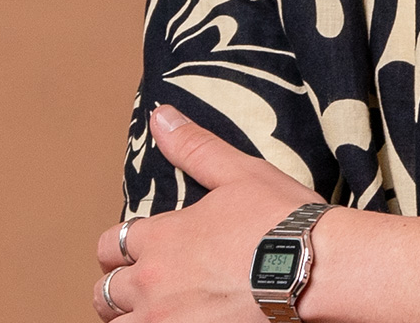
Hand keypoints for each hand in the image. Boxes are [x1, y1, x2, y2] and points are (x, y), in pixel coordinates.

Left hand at [93, 104, 323, 320]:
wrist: (314, 271)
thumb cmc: (282, 223)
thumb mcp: (239, 173)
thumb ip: (194, 147)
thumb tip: (160, 116)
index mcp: (161, 238)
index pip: (111, 245)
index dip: (119, 247)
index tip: (136, 252)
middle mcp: (153, 283)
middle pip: (105, 292)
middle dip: (118, 288)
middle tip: (137, 288)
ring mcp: (166, 321)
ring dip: (127, 318)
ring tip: (149, 313)